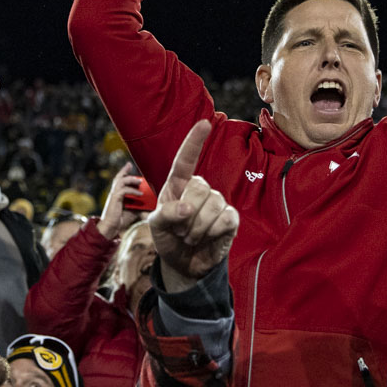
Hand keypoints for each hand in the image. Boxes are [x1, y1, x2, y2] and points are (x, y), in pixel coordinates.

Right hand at [96, 162, 144, 238]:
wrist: (111, 228)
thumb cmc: (120, 220)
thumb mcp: (133, 212)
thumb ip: (139, 207)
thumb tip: (150, 206)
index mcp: (116, 194)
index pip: (119, 180)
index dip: (123, 172)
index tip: (128, 165)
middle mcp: (114, 193)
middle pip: (118, 177)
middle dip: (124, 170)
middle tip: (130, 165)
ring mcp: (113, 195)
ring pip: (120, 181)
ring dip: (130, 179)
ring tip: (139, 181)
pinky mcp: (115, 199)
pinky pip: (124, 191)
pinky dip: (133, 191)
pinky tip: (140, 194)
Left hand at [149, 120, 236, 290]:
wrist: (184, 263)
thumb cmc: (168, 238)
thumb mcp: (155, 226)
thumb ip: (165, 214)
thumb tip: (187, 208)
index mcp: (177, 184)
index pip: (185, 160)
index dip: (194, 141)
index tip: (204, 123)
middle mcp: (199, 188)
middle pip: (199, 188)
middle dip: (186, 215)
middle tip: (180, 230)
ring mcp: (217, 202)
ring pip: (212, 206)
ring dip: (197, 229)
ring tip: (191, 237)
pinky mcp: (230, 218)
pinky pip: (226, 219)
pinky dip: (213, 233)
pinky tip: (209, 238)